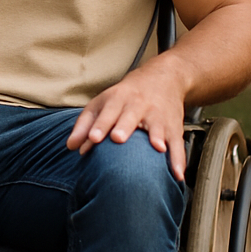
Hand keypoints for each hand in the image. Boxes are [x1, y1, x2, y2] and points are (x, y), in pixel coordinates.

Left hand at [66, 68, 185, 179]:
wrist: (162, 78)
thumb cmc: (126, 95)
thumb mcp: (103, 102)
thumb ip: (86, 124)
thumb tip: (72, 147)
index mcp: (118, 99)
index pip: (107, 111)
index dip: (99, 125)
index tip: (93, 138)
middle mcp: (138, 105)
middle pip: (130, 115)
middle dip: (124, 127)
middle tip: (117, 138)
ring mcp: (157, 116)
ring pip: (157, 126)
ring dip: (156, 137)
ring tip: (157, 148)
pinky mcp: (174, 128)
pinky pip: (177, 144)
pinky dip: (178, 158)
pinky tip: (177, 173)